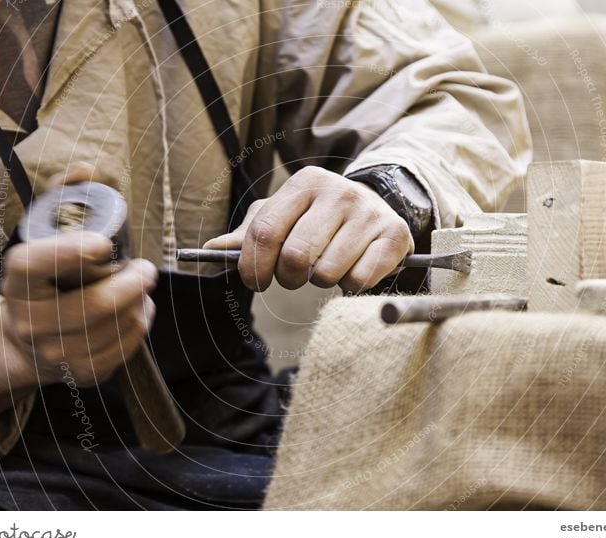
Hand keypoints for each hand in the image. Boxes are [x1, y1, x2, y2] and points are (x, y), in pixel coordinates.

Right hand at [0, 231, 157, 387]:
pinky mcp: (84, 373)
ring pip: (123, 321)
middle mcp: (31, 324)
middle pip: (98, 303)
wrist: (30, 348)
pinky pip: (131, 341)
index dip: (68, 252)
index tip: (103, 243)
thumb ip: (69, 250)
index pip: (32, 265)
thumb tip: (114, 247)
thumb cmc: (47, 294)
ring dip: (141, 301)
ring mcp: (56, 354)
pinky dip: (142, 321)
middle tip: (144, 268)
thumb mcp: (42, 266)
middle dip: (135, 281)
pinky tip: (133, 313)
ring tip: (136, 291)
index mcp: (18, 286)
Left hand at [204, 166, 413, 291]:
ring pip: (327, 273)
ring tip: (329, 267)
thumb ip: (250, 234)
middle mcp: (338, 191)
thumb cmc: (319, 217)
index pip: (266, 231)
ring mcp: (368, 213)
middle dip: (288, 279)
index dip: (253, 266)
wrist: (377, 206)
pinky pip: (359, 281)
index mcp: (305, 183)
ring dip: (322, 282)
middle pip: (296, 257)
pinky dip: (351, 286)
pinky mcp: (395, 235)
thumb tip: (210, 249)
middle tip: (294, 277)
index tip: (255, 281)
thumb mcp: (285, 215)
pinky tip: (353, 269)